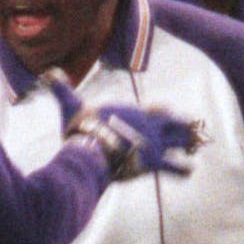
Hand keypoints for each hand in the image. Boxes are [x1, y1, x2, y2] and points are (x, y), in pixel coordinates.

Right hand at [43, 68, 196, 177]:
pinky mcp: (153, 162)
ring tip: (195, 146)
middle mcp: (149, 125)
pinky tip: (190, 170)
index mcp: (135, 111)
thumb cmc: (81, 128)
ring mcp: (153, 143)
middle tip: (191, 126)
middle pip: (174, 122)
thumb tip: (48, 73)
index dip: (162, 110)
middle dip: (181, 125)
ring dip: (188, 144)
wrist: (90, 149)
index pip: (157, 108)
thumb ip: (63, 90)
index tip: (164, 111)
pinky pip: (174, 167)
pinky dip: (183, 169)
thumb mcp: (71, 106)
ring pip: (179, 142)